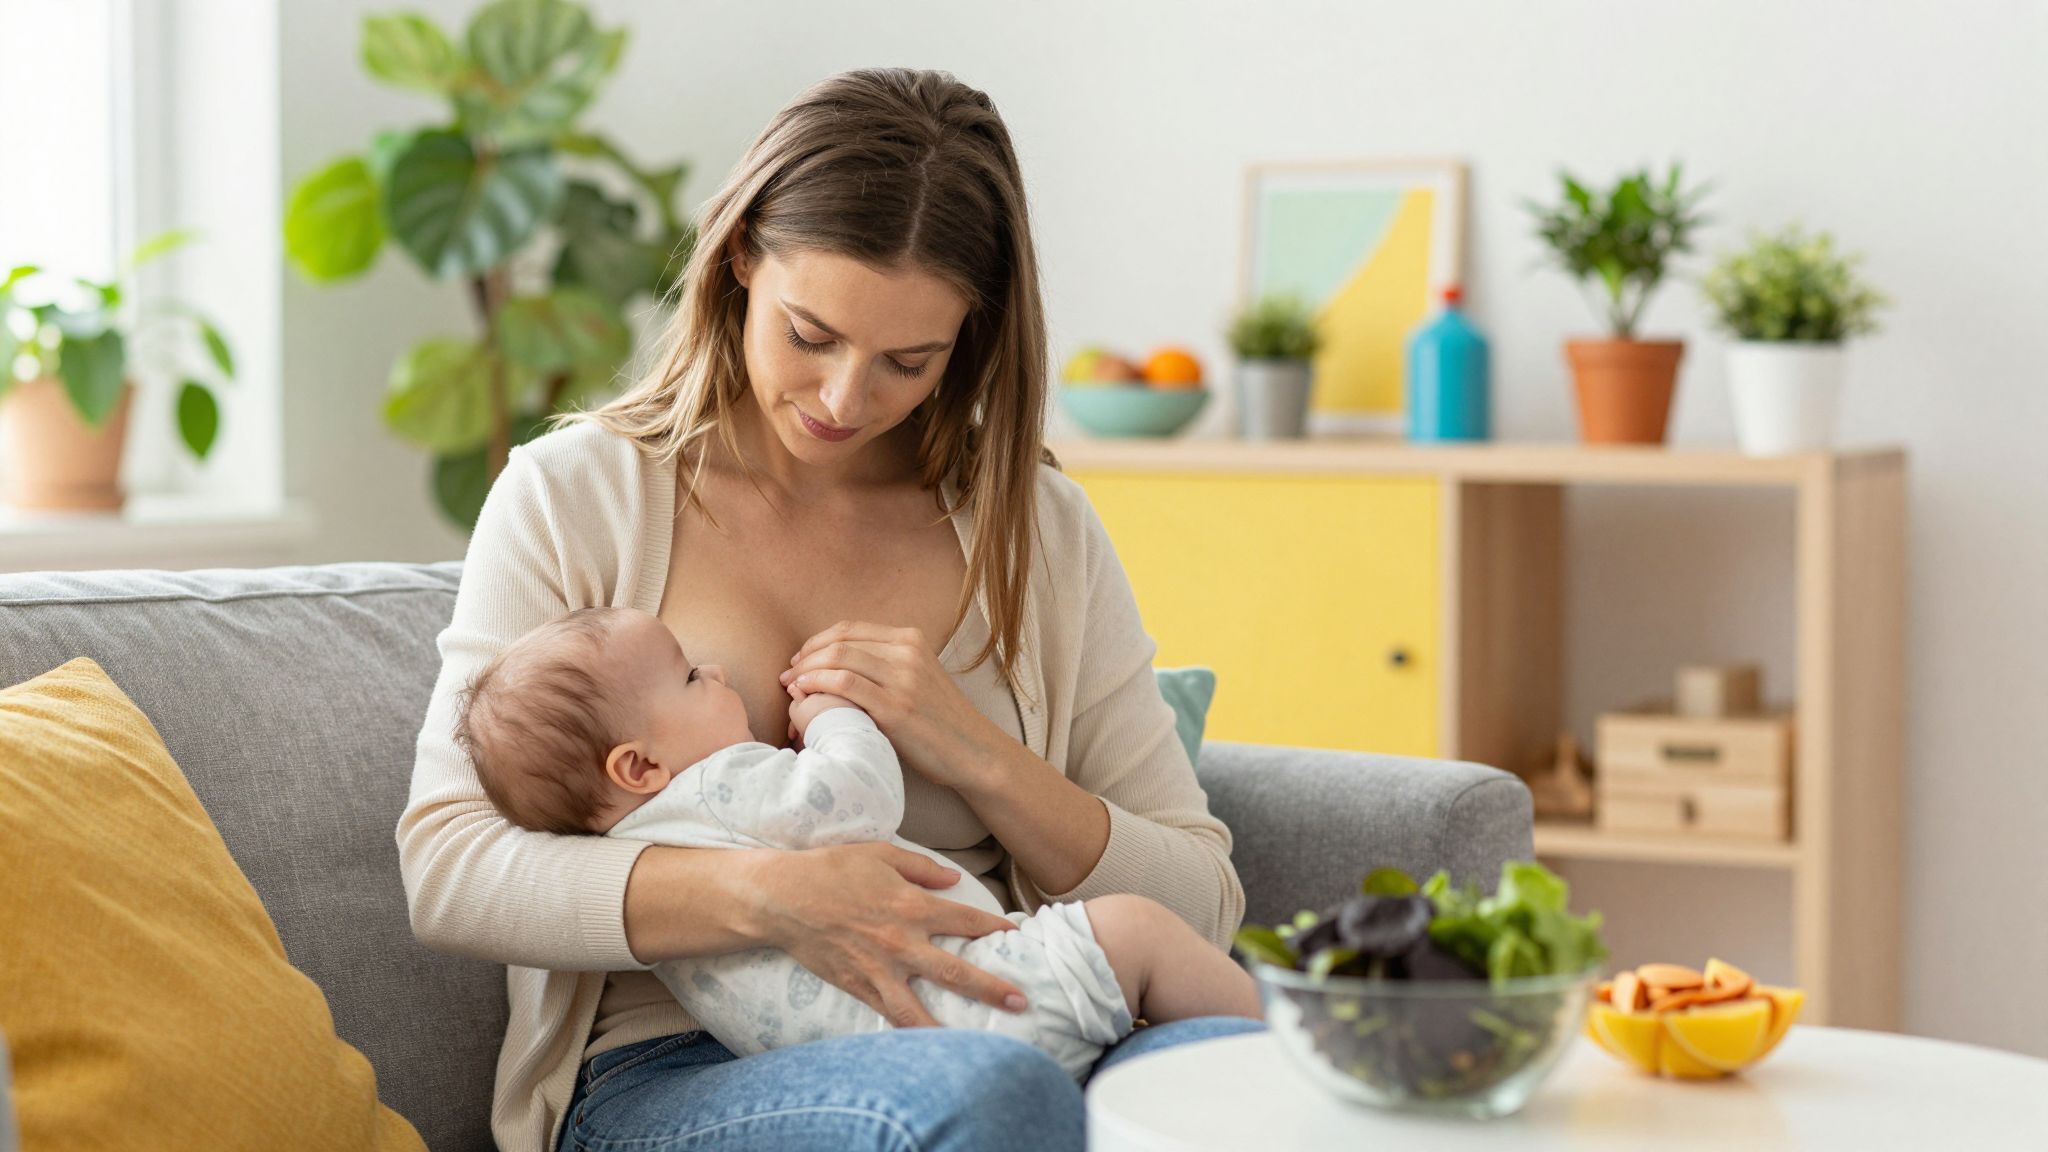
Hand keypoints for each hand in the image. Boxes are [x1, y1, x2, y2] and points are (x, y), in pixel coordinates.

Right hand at [748, 842, 1026, 1026]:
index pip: (965, 920)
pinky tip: (924, 1044)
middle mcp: (900, 942)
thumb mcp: (880, 854)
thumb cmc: (832, 868)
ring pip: (919, 1010)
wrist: (782, 897)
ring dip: (949, 1028)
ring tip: (974, 1048)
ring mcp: (877, 970)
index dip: (995, 927)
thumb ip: (922, 868)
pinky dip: (907, 1030)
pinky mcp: (855, 987)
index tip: (1016, 935)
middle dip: (991, 988)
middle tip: (1019, 1002)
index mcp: (911, 906)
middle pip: (955, 972)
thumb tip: (954, 880)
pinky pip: (886, 1015)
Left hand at [781, 621, 1004, 789]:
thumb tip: (837, 663)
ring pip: (838, 659)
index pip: (849, 629)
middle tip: (788, 675)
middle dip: (805, 656)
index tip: (799, 660)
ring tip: (791, 687)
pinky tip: (804, 694)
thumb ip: (884, 664)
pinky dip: (817, 685)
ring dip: (805, 671)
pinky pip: (845, 684)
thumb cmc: (938, 721)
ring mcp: (903, 679)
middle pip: (839, 641)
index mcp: (911, 639)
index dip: (816, 642)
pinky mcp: (896, 708)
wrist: (972, 751)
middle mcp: (907, 652)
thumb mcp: (916, 678)